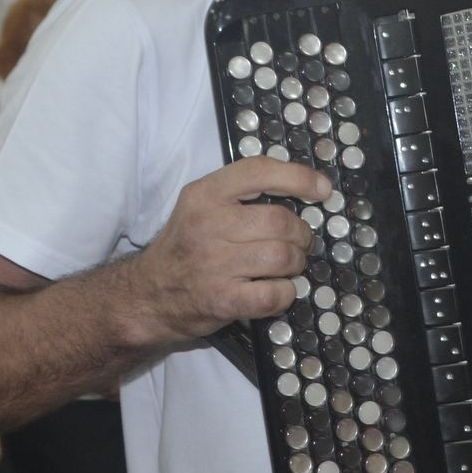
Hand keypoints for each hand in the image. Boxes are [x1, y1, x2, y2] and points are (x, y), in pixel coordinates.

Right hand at [128, 157, 326, 343]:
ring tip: (286, 267)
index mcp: (204, 194)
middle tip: (297, 243)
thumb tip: (307, 187)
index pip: (259, 171)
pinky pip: (275, 294)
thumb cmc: (187, 245)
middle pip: (280, 221)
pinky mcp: (222, 300)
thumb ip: (243, 192)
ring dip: (295, 264)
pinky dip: (286, 293)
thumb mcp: (202, 205)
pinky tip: (276, 290)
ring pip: (282, 257)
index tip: (323, 190)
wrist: (149, 294)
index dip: (299, 178)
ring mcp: (214, 265)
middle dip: (301, 235)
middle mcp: (208, 225)